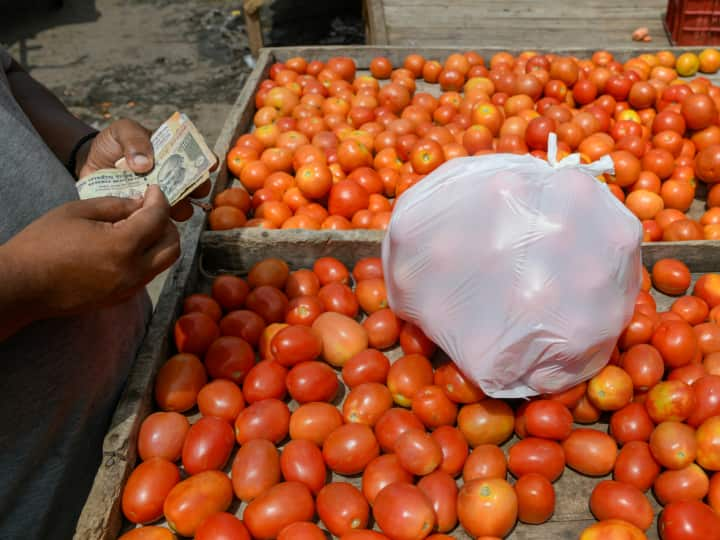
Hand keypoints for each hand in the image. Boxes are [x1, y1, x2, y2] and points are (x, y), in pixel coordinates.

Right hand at [4, 185, 179, 320]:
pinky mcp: (121, 298)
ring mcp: (129, 289)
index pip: (158, 219)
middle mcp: (133, 271)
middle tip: (151, 209)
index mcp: (122, 246)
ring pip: (163, 263)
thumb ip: (116, 205)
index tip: (155, 190)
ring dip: (160, 242)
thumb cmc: (43, 243)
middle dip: (167, 224)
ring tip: (140, 226)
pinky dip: (147, 258)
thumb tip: (141, 204)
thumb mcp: (78, 211)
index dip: (160, 200)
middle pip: (173, 246)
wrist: (23, 285)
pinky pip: (147, 275)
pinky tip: (127, 246)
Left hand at [77, 118, 212, 220]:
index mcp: (173, 154)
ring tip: (167, 207)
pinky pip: (159, 221)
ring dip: (179, 208)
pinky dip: (157, 220)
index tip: (207, 167)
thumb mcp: (123, 131)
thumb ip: (135, 140)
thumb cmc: (112, 144)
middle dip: (196, 190)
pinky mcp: (148, 212)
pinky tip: (148, 216)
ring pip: (182, 207)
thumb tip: (144, 164)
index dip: (206, 163)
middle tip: (187, 191)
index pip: (198, 158)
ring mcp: (162, 196)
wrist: (89, 164)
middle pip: (196, 186)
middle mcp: (173, 177)